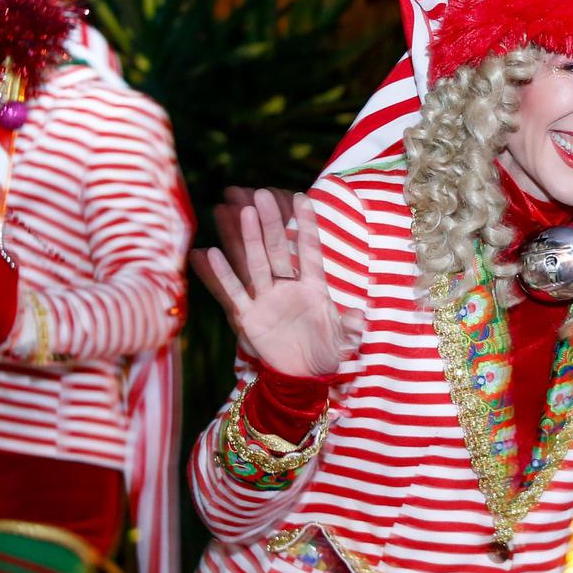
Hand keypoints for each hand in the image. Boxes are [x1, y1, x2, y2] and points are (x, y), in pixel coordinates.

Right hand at [190, 189, 363, 379]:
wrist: (304, 377)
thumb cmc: (327, 354)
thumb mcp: (345, 342)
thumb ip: (351, 329)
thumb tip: (359, 317)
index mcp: (314, 288)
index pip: (309, 250)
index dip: (306, 225)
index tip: (302, 197)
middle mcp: (288, 288)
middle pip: (279, 249)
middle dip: (272, 223)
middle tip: (263, 195)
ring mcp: (267, 300)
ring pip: (257, 264)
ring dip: (251, 239)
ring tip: (244, 212)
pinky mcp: (250, 318)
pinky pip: (235, 293)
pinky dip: (224, 275)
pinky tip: (212, 253)